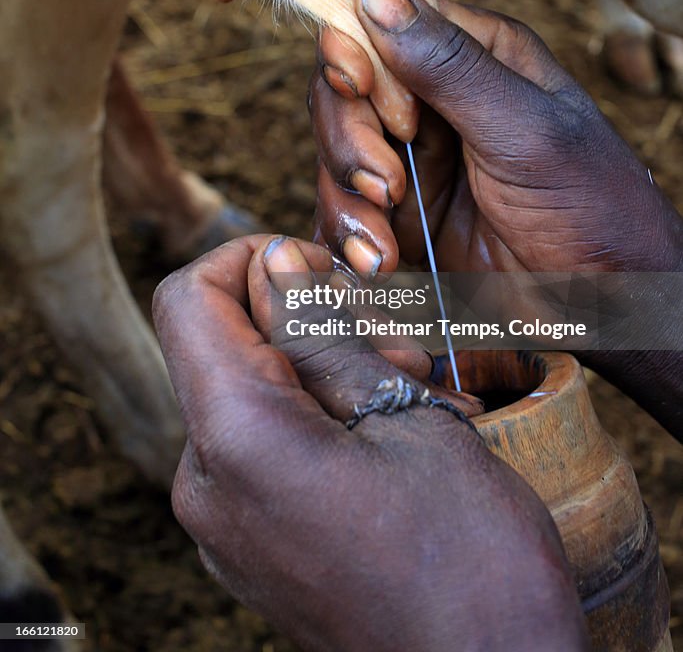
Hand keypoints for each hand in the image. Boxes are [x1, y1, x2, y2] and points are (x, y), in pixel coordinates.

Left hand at [153, 235, 587, 651]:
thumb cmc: (469, 560)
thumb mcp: (407, 416)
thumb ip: (323, 335)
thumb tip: (275, 262)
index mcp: (235, 438)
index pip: (187, 297)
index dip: (251, 258)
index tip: (326, 271)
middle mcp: (205, 484)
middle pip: (222, 344)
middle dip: (304, 317)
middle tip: (402, 343)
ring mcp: (223, 526)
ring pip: (250, 394)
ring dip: (324, 368)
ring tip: (415, 389)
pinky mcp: (249, 550)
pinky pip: (261, 450)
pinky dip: (316, 418)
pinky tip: (392, 433)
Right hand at [311, 0, 682, 275]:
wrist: (611, 302)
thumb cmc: (593, 204)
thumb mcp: (526, 128)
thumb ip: (451, 66)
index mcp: (475, 55)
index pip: (380, 27)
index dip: (357, 57)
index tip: (362, 92)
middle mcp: (436, 101)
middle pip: (344, 94)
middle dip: (349, 143)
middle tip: (385, 188)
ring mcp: (416, 160)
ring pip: (335, 156)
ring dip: (346, 203)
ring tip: (383, 251)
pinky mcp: (403, 215)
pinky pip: (347, 212)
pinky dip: (350, 238)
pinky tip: (379, 265)